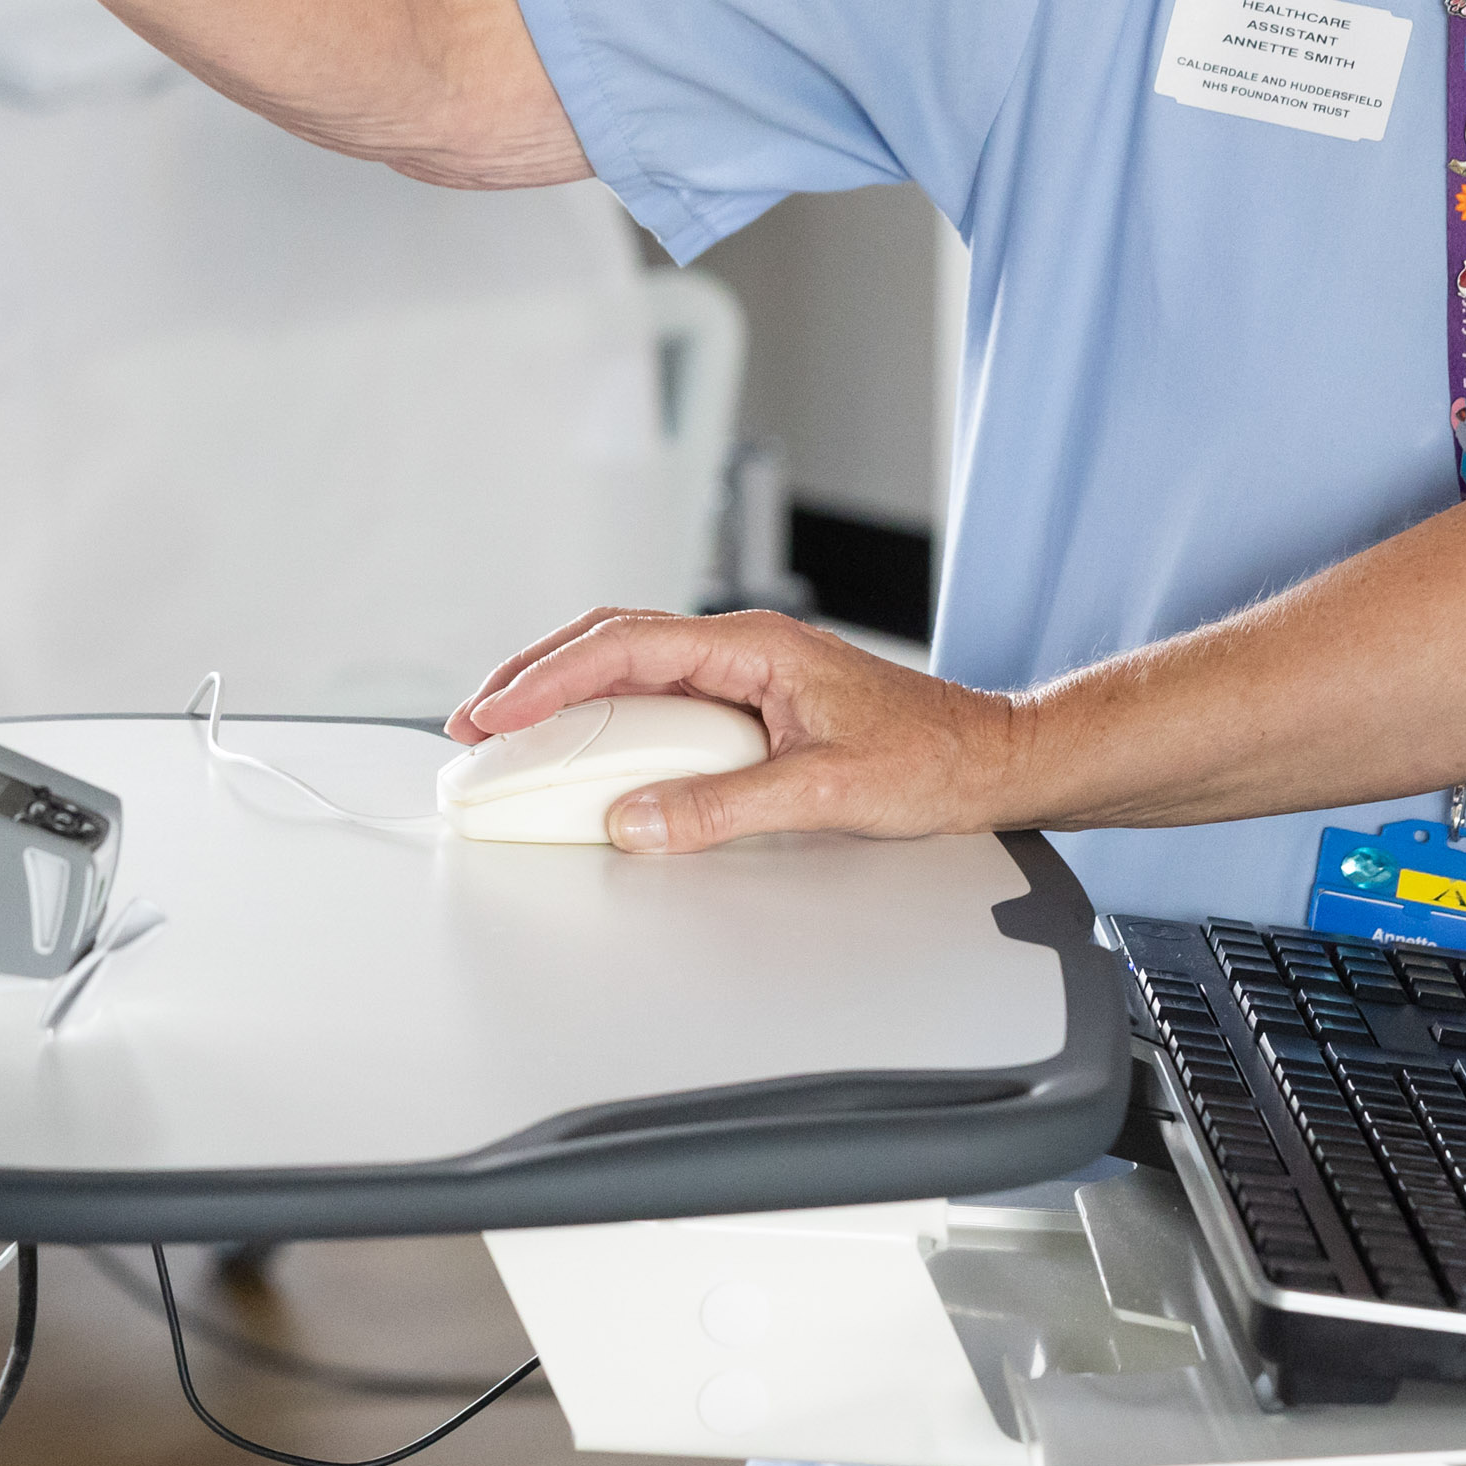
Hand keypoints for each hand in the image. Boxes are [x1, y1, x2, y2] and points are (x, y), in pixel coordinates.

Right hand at [445, 608, 1036, 851]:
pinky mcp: (747, 706)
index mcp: (753, 645)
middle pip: (609, 642)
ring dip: (565, 697)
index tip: (494, 712)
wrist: (991, 758)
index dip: (546, 678)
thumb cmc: (932, 758)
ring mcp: (742, 675)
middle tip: (475, 722)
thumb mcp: (826, 793)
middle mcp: (740, 648)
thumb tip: (636, 824)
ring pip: (629, 667)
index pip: (623, 646)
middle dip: (533, 676)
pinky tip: (585, 754)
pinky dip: (607, 721)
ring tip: (510, 737)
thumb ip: (726, 807)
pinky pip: (659, 701)